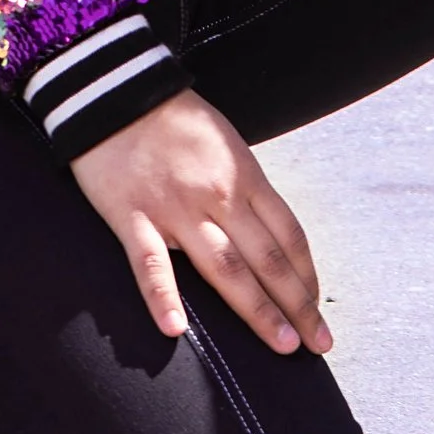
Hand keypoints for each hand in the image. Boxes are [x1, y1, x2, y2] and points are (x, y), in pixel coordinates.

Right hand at [71, 89, 331, 357]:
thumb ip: (245, 189)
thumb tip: (268, 235)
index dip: (307, 276)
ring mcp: (175, 209)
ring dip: (257, 311)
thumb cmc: (174, 119)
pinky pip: (150, 263)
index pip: (288, 235)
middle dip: (297, 305)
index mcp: (244, 176)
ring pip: (225, 269)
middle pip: (267, 259)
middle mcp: (218, 197)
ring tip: (282, 345)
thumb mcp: (226, 144)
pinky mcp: (132, 217)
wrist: (115, 89)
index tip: (316, 307)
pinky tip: (175, 330)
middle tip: (319, 343)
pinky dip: (162, 297)